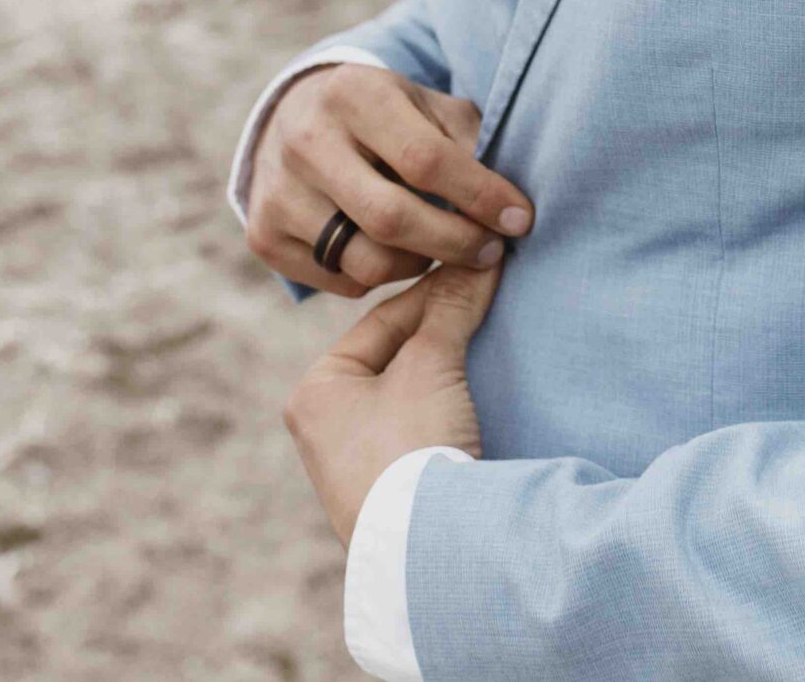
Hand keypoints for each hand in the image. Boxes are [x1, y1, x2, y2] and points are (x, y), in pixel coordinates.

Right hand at [246, 62, 534, 298]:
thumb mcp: (424, 105)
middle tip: (492, 252)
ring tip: (443, 248)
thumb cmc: (383, 116)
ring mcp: (278, 192)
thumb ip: (467, 141)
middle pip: (393, 218)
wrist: (293, 119)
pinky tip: (395, 252)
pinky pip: (343, 283)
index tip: (519, 219)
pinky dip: (381, 277)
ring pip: (368, 261)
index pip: (426, 159)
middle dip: (456, 243)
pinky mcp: (264, 235)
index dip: (480, 196)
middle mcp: (307, 141)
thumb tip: (509, 204)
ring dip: (422, 265)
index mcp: (355, 95)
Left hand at [283, 258, 504, 545]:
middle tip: (488, 304)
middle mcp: (323, 427)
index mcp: (315, 391)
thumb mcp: (431, 366)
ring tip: (489, 346)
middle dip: (442, 333)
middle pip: (395, 358)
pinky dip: (447, 411)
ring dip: (447, 372)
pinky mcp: (388, 494)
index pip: (382, 323)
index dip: (435, 294)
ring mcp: (354, 466)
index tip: (477, 272)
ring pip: (410, 395)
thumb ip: (452, 309)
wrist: (426, 548)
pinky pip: (420, 432)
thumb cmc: (410, 446)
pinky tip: (478, 400)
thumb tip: (482, 258)